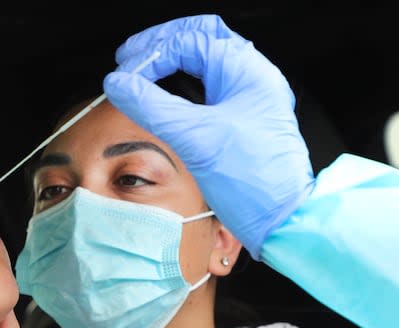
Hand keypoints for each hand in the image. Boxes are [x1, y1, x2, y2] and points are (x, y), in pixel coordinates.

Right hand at [103, 14, 314, 259]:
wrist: (280, 219)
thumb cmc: (251, 181)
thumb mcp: (194, 138)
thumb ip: (151, 106)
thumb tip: (118, 83)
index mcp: (246, 72)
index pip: (190, 40)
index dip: (152, 51)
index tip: (125, 71)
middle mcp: (250, 77)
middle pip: (200, 38)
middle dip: (162, 43)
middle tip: (130, 59)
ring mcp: (247, 96)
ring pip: (204, 59)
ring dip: (171, 61)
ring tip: (142, 73)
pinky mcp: (240, 117)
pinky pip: (207, 85)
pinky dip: (181, 83)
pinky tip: (163, 96)